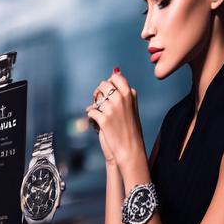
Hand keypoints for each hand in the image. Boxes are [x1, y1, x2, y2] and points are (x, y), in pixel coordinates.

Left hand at [86, 70, 148, 185]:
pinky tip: (97, 122)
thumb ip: (124, 93)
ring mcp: (112, 108)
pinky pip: (91, 111)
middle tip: (100, 102)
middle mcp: (121, 98)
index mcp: (130, 93)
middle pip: (103, 85)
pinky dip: (92, 116)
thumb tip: (114, 74)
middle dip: (99, 92)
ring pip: (96, 98)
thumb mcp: (132, 107)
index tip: (108, 92)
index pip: (116, 77)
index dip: (109, 83)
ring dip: (95, 105)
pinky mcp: (104, 119)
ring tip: (100, 114)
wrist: (130, 149)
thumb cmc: (130, 129)